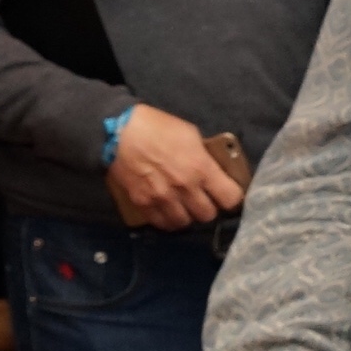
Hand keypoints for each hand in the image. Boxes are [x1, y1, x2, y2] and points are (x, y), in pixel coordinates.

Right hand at [105, 102, 244, 229]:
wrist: (118, 132)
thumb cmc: (157, 127)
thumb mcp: (190, 134)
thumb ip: (204, 157)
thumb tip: (214, 170)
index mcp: (200, 168)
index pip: (231, 198)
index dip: (233, 198)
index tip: (228, 195)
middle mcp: (184, 188)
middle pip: (208, 215)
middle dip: (209, 207)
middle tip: (204, 199)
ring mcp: (163, 199)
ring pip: (185, 223)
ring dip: (187, 215)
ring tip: (184, 206)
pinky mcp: (143, 204)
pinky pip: (162, 224)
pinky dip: (167, 219)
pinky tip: (167, 210)